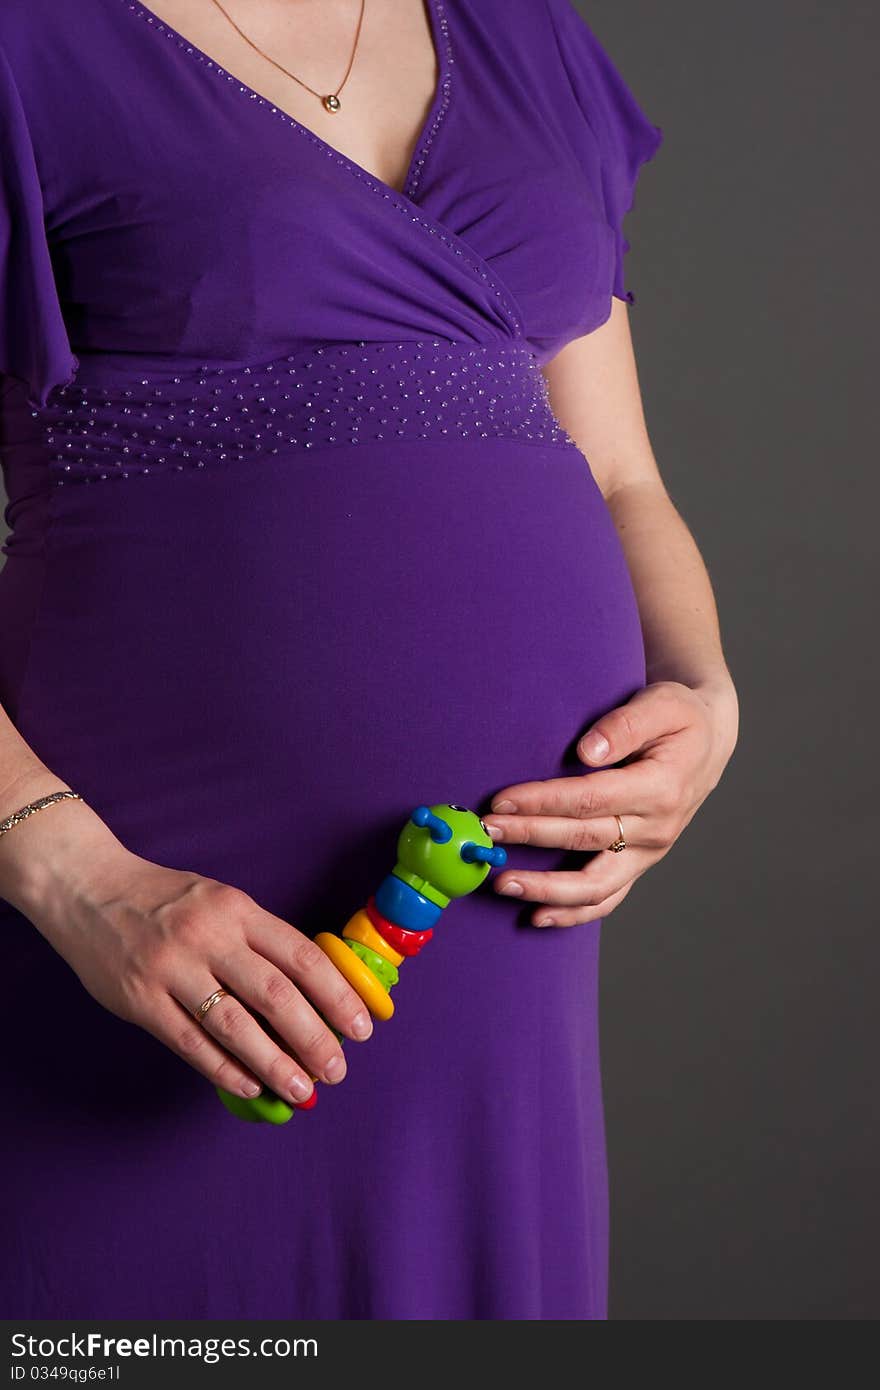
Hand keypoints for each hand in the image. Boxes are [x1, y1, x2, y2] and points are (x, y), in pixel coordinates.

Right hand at [26, 830, 373, 1103]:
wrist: (86, 887)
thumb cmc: (163, 898)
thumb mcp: (218, 900)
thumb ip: (257, 939)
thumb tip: (310, 991)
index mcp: (236, 909)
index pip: (301, 956)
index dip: (337, 995)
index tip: (362, 1026)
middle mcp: (208, 936)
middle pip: (275, 995)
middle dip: (314, 1038)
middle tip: (337, 1069)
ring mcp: (171, 969)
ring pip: (234, 1025)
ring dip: (274, 1063)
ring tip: (302, 1089)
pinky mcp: (139, 999)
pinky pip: (189, 1042)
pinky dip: (224, 1068)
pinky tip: (250, 1085)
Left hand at [483, 678, 738, 927]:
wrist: (708, 743)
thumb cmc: (680, 717)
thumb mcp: (663, 703)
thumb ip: (625, 725)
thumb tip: (586, 751)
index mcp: (661, 787)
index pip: (591, 798)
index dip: (544, 801)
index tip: (502, 800)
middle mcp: (656, 828)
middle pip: (582, 839)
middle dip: (529, 836)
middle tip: (486, 833)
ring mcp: (648, 853)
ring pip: (594, 885)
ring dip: (545, 889)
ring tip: (500, 883)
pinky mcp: (638, 864)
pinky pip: (606, 899)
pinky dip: (571, 913)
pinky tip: (536, 916)